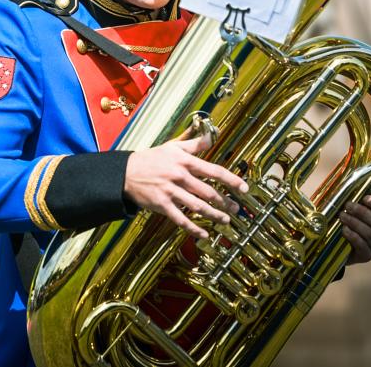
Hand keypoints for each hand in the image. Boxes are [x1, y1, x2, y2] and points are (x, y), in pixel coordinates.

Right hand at [124, 135, 247, 238]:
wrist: (126, 172)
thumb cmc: (151, 158)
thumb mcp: (172, 146)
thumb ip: (194, 144)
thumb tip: (212, 137)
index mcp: (184, 161)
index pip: (214, 171)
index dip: (231, 180)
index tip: (244, 188)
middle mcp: (179, 176)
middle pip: (208, 192)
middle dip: (225, 202)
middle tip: (236, 209)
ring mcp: (171, 192)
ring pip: (198, 207)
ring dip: (214, 215)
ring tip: (225, 220)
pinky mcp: (162, 205)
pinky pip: (181, 219)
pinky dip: (193, 228)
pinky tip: (204, 234)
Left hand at [341, 195, 370, 263]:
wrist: (335, 245)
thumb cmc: (343, 220)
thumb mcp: (348, 208)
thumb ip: (352, 197)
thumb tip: (347, 182)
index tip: (365, 198)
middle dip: (361, 212)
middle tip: (347, 205)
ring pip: (370, 233)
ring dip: (355, 223)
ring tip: (342, 216)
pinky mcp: (366, 255)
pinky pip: (363, 246)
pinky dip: (353, 236)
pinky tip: (344, 230)